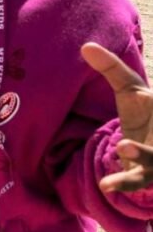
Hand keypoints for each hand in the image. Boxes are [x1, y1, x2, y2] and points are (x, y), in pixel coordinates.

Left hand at [81, 42, 152, 192]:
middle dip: (147, 151)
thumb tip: (85, 46)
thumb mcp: (130, 90)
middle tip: (124, 144)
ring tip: (118, 160)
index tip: (143, 110)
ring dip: (135, 173)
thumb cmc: (144, 113)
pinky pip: (140, 183)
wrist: (152, 142)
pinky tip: (106, 185)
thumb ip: (111, 69)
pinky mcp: (150, 176)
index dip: (152, 105)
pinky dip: (126, 184)